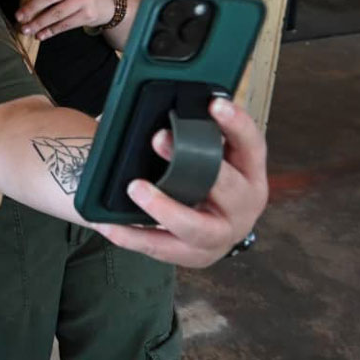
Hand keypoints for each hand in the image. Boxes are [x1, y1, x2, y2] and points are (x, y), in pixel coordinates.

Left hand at [17, 0, 115, 39]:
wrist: (108, 2)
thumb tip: (26, 0)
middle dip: (33, 7)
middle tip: (19, 16)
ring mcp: (85, 0)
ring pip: (57, 13)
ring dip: (39, 23)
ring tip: (25, 29)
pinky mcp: (88, 15)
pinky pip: (65, 25)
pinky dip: (50, 31)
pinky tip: (40, 35)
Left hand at [94, 96, 267, 266]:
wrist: (207, 223)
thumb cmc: (204, 177)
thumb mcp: (210, 155)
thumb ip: (195, 134)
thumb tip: (154, 106)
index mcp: (250, 173)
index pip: (252, 145)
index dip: (237, 124)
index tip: (215, 103)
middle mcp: (244, 206)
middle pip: (228, 187)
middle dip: (194, 162)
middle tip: (159, 138)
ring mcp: (221, 236)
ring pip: (197, 228)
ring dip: (165, 208)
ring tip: (135, 188)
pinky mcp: (194, 256)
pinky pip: (161, 248)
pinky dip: (131, 236)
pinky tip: (107, 223)